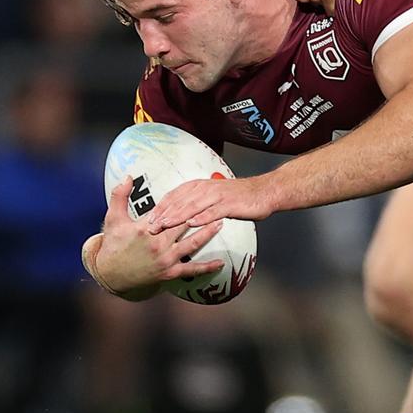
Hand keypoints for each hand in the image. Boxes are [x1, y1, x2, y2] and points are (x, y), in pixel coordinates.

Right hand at [89, 177, 225, 296]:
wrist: (110, 275)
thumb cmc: (113, 245)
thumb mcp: (113, 218)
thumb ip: (120, 195)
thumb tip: (128, 176)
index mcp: (146, 228)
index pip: (169, 212)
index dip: (183, 203)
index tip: (197, 193)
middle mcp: (158, 243)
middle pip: (184, 225)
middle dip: (201, 214)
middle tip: (217, 204)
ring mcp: (165, 259)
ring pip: (192, 244)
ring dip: (208, 233)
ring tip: (221, 222)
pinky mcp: (169, 273)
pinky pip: (192, 269)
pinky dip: (207, 267)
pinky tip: (220, 263)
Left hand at [146, 175, 275, 233]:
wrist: (264, 192)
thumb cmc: (239, 196)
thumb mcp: (213, 195)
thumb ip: (196, 201)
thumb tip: (178, 211)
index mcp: (199, 186)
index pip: (174, 196)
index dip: (160, 207)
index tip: (148, 219)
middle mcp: (206, 188)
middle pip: (180, 201)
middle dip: (164, 214)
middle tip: (150, 226)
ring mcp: (218, 196)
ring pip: (193, 206)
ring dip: (177, 216)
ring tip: (165, 225)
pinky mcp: (230, 204)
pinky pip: (213, 211)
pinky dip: (202, 217)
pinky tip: (193, 224)